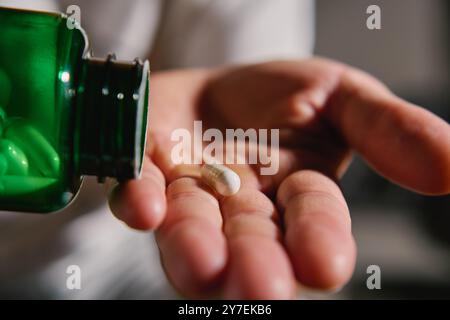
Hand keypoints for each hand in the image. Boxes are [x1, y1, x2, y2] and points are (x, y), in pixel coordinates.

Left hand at [108, 58, 449, 298]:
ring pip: (193, 230)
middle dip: (255, 264)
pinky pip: (140, 192)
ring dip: (195, 247)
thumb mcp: (342, 96)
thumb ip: (387, 129)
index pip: (313, 219)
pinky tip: (144, 205)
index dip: (319, 238)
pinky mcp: (149, 173)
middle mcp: (244, 206)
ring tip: (203, 267)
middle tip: (262, 289)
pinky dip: (140, 199)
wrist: (218, 86)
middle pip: (251, 241)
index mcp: (296, 191)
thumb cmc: (281, 95)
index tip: (324, 264)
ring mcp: (193, 194)